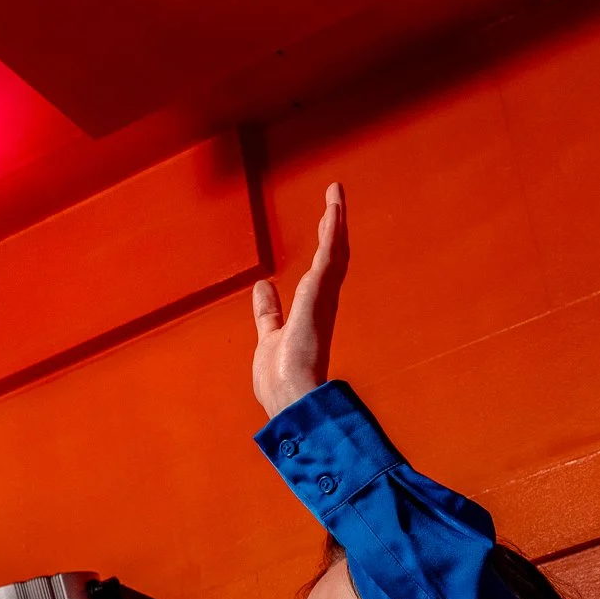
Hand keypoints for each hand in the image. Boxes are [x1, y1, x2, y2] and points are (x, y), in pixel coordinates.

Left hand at [252, 182, 349, 419]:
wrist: (292, 403)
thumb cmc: (282, 383)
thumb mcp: (268, 336)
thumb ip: (268, 312)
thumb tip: (263, 287)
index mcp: (310, 314)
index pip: (318, 274)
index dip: (323, 248)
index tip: (324, 223)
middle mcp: (321, 305)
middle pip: (332, 258)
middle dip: (334, 228)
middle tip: (335, 198)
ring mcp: (322, 302)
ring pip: (333, 254)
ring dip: (335, 223)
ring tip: (335, 195)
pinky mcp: (319, 299)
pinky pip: (328, 259)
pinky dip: (332, 233)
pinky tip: (333, 212)